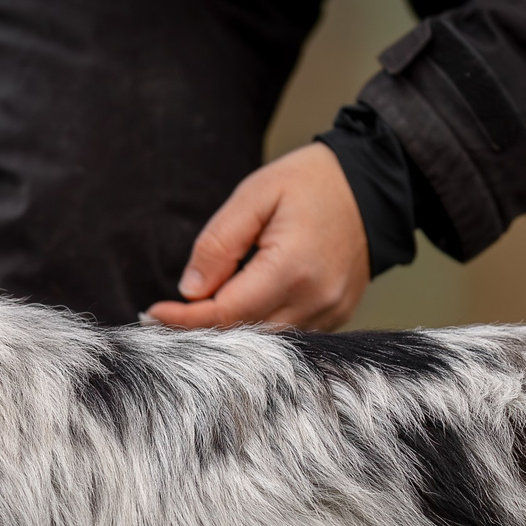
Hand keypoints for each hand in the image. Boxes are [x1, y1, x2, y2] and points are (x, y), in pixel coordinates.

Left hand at [147, 143, 370, 331]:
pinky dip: (258, 329)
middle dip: (201, 330)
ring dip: (229, 333)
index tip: (153, 312)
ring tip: (196, 315)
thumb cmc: (310, 182)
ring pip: (265, 343)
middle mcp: (314, 301)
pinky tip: (237, 311)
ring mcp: (329, 313)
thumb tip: (190, 291)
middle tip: (165, 318)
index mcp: (292, 269)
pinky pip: (288, 336)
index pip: (226, 313)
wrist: (372, 185)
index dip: (185, 319)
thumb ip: (219, 243)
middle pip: (243, 335)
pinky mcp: (336, 316)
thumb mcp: (255, 194)